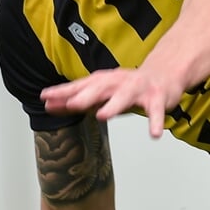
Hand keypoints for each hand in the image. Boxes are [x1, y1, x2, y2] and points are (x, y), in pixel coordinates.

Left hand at [41, 68, 183, 137]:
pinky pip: (156, 111)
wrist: (164, 75)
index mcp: (104, 80)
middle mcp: (119, 82)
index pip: (81, 85)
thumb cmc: (128, 87)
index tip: (46, 96)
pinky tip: (154, 134)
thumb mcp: (101, 92)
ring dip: (114, 105)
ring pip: (125, 96)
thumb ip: (76, 100)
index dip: (64, 91)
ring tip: (103, 115)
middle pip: (101, 87)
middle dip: (85, 96)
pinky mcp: (157, 98)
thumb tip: (48, 105)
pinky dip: (155, 122)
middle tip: (71, 104)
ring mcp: (138, 89)